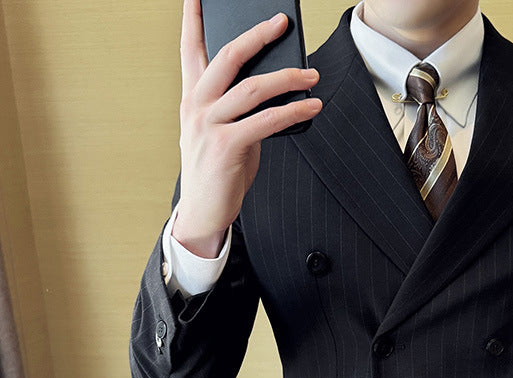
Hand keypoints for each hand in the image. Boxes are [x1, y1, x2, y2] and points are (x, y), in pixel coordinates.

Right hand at [173, 0, 322, 256]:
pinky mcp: (225, 147)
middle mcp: (196, 106)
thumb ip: (239, 109)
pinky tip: (310, 107)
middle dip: (257, 35)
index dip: (194, 18)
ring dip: (287, 79)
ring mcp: (208, 125)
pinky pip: (265, 121)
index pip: (190, 48)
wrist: (202, 213)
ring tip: (312, 76)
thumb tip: (276, 90)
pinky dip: (292, 112)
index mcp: (192, 98)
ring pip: (252, 88)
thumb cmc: (217, 172)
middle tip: (282, 22)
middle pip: (227, 57)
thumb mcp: (222, 132)